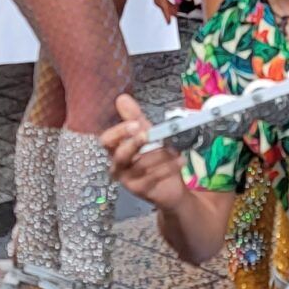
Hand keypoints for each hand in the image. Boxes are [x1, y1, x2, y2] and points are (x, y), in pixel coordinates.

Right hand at [101, 93, 187, 210]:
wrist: (169, 186)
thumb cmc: (154, 157)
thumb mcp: (147, 134)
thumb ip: (135, 117)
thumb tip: (121, 98)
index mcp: (117, 150)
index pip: (107, 141)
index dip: (119, 132)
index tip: (135, 124)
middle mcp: (118, 166)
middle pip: (119, 155)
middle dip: (134, 144)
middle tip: (146, 133)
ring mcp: (128, 180)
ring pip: (141, 166)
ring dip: (160, 154)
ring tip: (174, 148)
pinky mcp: (141, 191)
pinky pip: (154, 178)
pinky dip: (169, 167)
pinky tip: (181, 159)